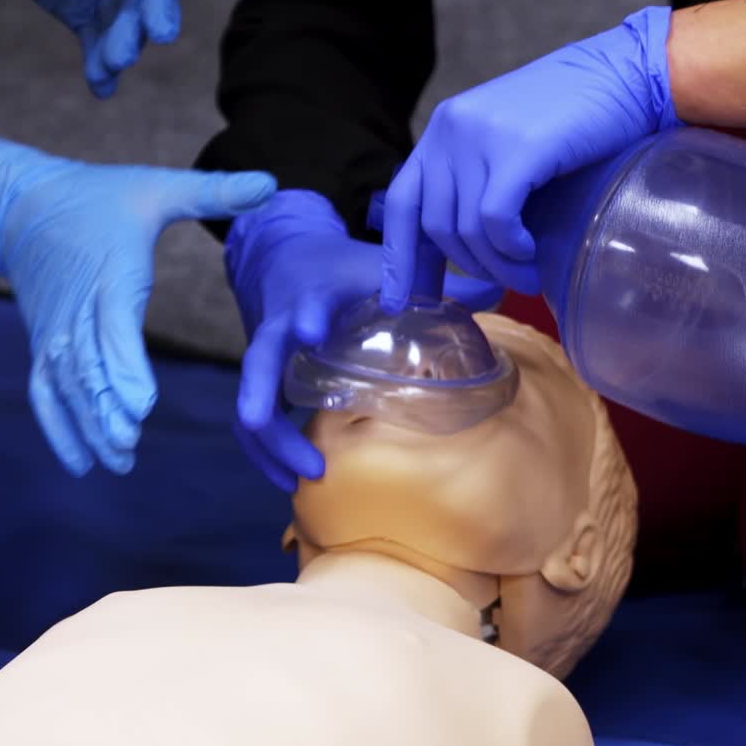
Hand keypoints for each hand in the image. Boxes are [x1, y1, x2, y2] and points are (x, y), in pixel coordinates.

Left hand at [0, 0, 177, 97]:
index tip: (162, 34)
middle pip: (140, 0)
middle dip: (133, 31)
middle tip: (120, 59)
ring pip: (120, 25)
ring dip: (117, 51)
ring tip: (104, 74)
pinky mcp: (82, 10)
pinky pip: (95, 40)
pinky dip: (98, 64)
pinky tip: (100, 89)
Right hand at [0, 128, 274, 475]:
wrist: (19, 204)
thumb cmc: (96, 197)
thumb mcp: (155, 188)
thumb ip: (213, 193)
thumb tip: (271, 183)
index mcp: (110, 275)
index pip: (113, 326)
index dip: (123, 366)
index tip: (140, 402)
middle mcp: (78, 310)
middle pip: (88, 367)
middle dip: (105, 408)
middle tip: (128, 443)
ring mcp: (57, 333)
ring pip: (67, 386)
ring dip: (87, 425)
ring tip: (116, 461)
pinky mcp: (45, 346)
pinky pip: (46, 392)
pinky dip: (58, 428)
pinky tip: (80, 463)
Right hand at [227, 189, 501, 491]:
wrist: (289, 261)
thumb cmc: (343, 272)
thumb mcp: (382, 268)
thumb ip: (433, 283)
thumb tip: (495, 291)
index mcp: (314, 297)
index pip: (306, 304)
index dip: (306, 315)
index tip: (312, 330)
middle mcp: (281, 329)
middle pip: (259, 365)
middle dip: (262, 400)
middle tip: (292, 443)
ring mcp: (266, 359)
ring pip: (250, 406)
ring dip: (271, 445)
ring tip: (306, 478)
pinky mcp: (263, 384)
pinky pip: (254, 424)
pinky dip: (269, 454)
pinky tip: (291, 483)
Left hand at [381, 6, 680, 308]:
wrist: (630, 73)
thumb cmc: (577, 119)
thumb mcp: (509, 148)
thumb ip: (478, 184)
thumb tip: (464, 255)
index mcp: (443, 131)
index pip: (401, 203)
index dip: (398, 258)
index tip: (397, 302)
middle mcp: (451, 129)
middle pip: (435, 225)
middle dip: (468, 267)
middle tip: (502, 283)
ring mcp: (481, 136)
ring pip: (466, 230)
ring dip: (496, 266)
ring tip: (526, 276)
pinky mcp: (517, 149)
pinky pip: (494, 221)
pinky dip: (510, 248)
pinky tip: (530, 252)